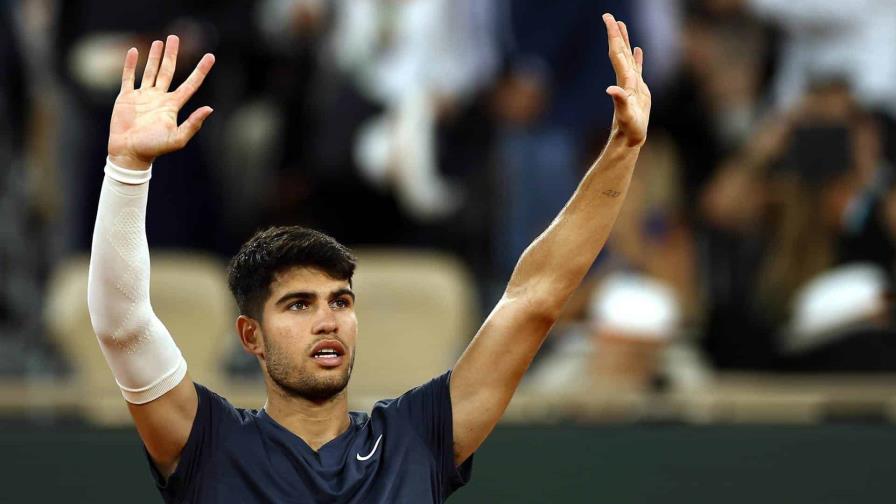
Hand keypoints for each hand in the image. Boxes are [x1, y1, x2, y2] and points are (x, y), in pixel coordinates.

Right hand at [108, 35, 214, 169]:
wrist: (129, 153)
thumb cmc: (154, 148)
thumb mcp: (177, 138)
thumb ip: (193, 124)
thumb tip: (209, 108)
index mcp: (173, 106)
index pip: (190, 84)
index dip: (201, 70)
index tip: (211, 56)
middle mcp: (159, 98)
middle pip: (168, 71)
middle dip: (172, 54)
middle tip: (175, 37)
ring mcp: (143, 96)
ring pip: (150, 71)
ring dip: (154, 56)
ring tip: (160, 42)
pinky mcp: (126, 98)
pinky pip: (128, 77)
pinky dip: (130, 64)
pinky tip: (133, 52)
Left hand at [603, 14, 650, 146]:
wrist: (629, 137)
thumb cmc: (629, 128)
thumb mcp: (626, 115)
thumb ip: (619, 101)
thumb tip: (611, 90)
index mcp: (624, 80)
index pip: (617, 53)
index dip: (613, 36)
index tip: (608, 20)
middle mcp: (625, 78)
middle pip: (620, 51)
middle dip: (615, 33)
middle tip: (609, 16)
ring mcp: (632, 83)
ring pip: (628, 56)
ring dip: (624, 41)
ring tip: (621, 26)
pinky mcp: (638, 89)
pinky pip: (637, 68)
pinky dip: (637, 57)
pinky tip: (638, 50)